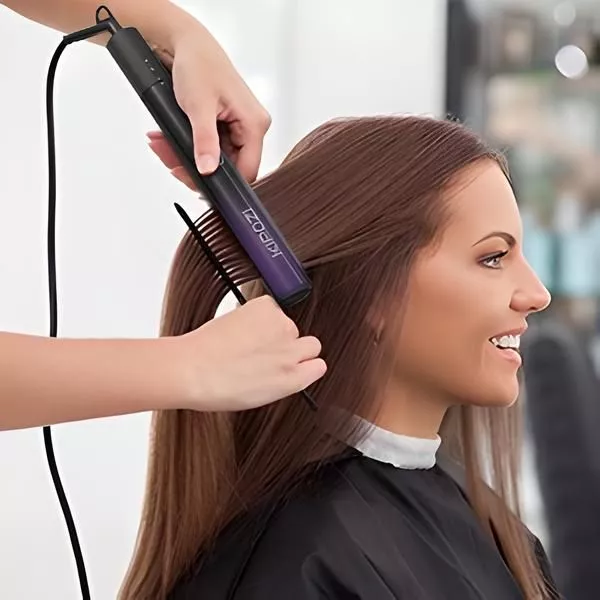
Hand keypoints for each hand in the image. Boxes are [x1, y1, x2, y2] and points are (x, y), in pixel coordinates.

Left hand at [146, 16, 270, 184]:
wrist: (187, 45)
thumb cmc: (198, 64)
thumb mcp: (198, 106)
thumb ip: (204, 142)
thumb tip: (207, 170)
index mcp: (254, 124)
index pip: (248, 170)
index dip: (224, 183)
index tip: (198, 183)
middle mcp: (251, 127)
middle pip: (229, 168)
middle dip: (197, 168)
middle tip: (172, 163)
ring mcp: (238, 128)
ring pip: (216, 160)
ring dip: (188, 157)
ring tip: (164, 146)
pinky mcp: (226, 127)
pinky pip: (210, 147)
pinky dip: (189, 147)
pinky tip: (169, 139)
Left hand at [172, 296, 325, 410]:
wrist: (190, 369)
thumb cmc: (217, 387)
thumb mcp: (258, 397)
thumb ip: (281, 381)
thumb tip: (286, 369)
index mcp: (292, 381)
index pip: (318, 366)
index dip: (302, 364)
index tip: (289, 364)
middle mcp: (292, 355)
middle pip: (311, 344)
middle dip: (294, 346)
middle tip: (267, 350)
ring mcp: (281, 329)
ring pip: (289, 325)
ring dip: (274, 329)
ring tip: (246, 340)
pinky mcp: (267, 308)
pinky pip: (273, 307)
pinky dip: (260, 313)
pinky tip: (242, 326)